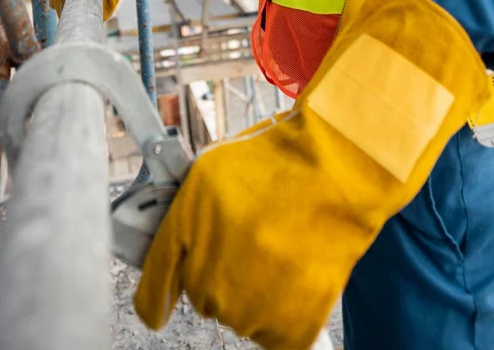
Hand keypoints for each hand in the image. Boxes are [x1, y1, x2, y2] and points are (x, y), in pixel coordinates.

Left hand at [135, 0, 487, 348]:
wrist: (341, 168)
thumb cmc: (282, 159)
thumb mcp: (215, 167)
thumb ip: (185, 209)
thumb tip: (167, 242)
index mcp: (187, 225)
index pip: (152, 288)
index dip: (155, 298)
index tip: (158, 306)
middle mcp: (211, 271)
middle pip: (200, 297)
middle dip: (216, 273)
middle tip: (249, 238)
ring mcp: (249, 303)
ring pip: (237, 315)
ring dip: (250, 292)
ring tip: (279, 246)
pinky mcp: (288, 325)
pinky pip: (272, 333)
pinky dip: (282, 313)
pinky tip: (294, 271)